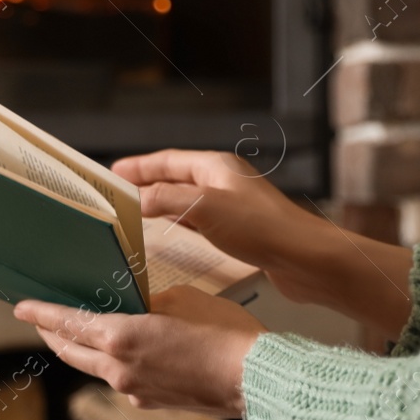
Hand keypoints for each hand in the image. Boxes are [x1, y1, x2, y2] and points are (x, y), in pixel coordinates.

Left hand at [13, 286, 264, 416]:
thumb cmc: (223, 333)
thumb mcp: (180, 300)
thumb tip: (138, 309)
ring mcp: (133, 390)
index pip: (68, 323)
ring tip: (79, 332)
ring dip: (83, 350)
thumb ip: (148, 304)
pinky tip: (127, 352)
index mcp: (120, 338)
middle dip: (52, 333)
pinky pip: (123, 379)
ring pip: (96, 367)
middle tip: (39, 319)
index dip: (40, 313)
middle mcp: (118, 369)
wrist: (253, 379)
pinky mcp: (151, 402)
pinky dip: (116, 364)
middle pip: (71, 351)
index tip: (20, 307)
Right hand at [112, 148, 315, 298]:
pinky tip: (172, 234)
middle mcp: (225, 182)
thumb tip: (136, 199)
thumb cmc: (262, 228)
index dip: (139, 166)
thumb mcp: (204, 208)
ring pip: (188, 201)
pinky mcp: (241, 231)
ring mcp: (234, 206)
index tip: (114, 172)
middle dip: (148, 184)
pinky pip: (201, 222)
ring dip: (162, 204)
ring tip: (138, 212)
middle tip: (120, 193)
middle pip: (177, 179)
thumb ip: (166, 200)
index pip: (169, 161)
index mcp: (217, 167)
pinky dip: (180, 224)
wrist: (306, 259)